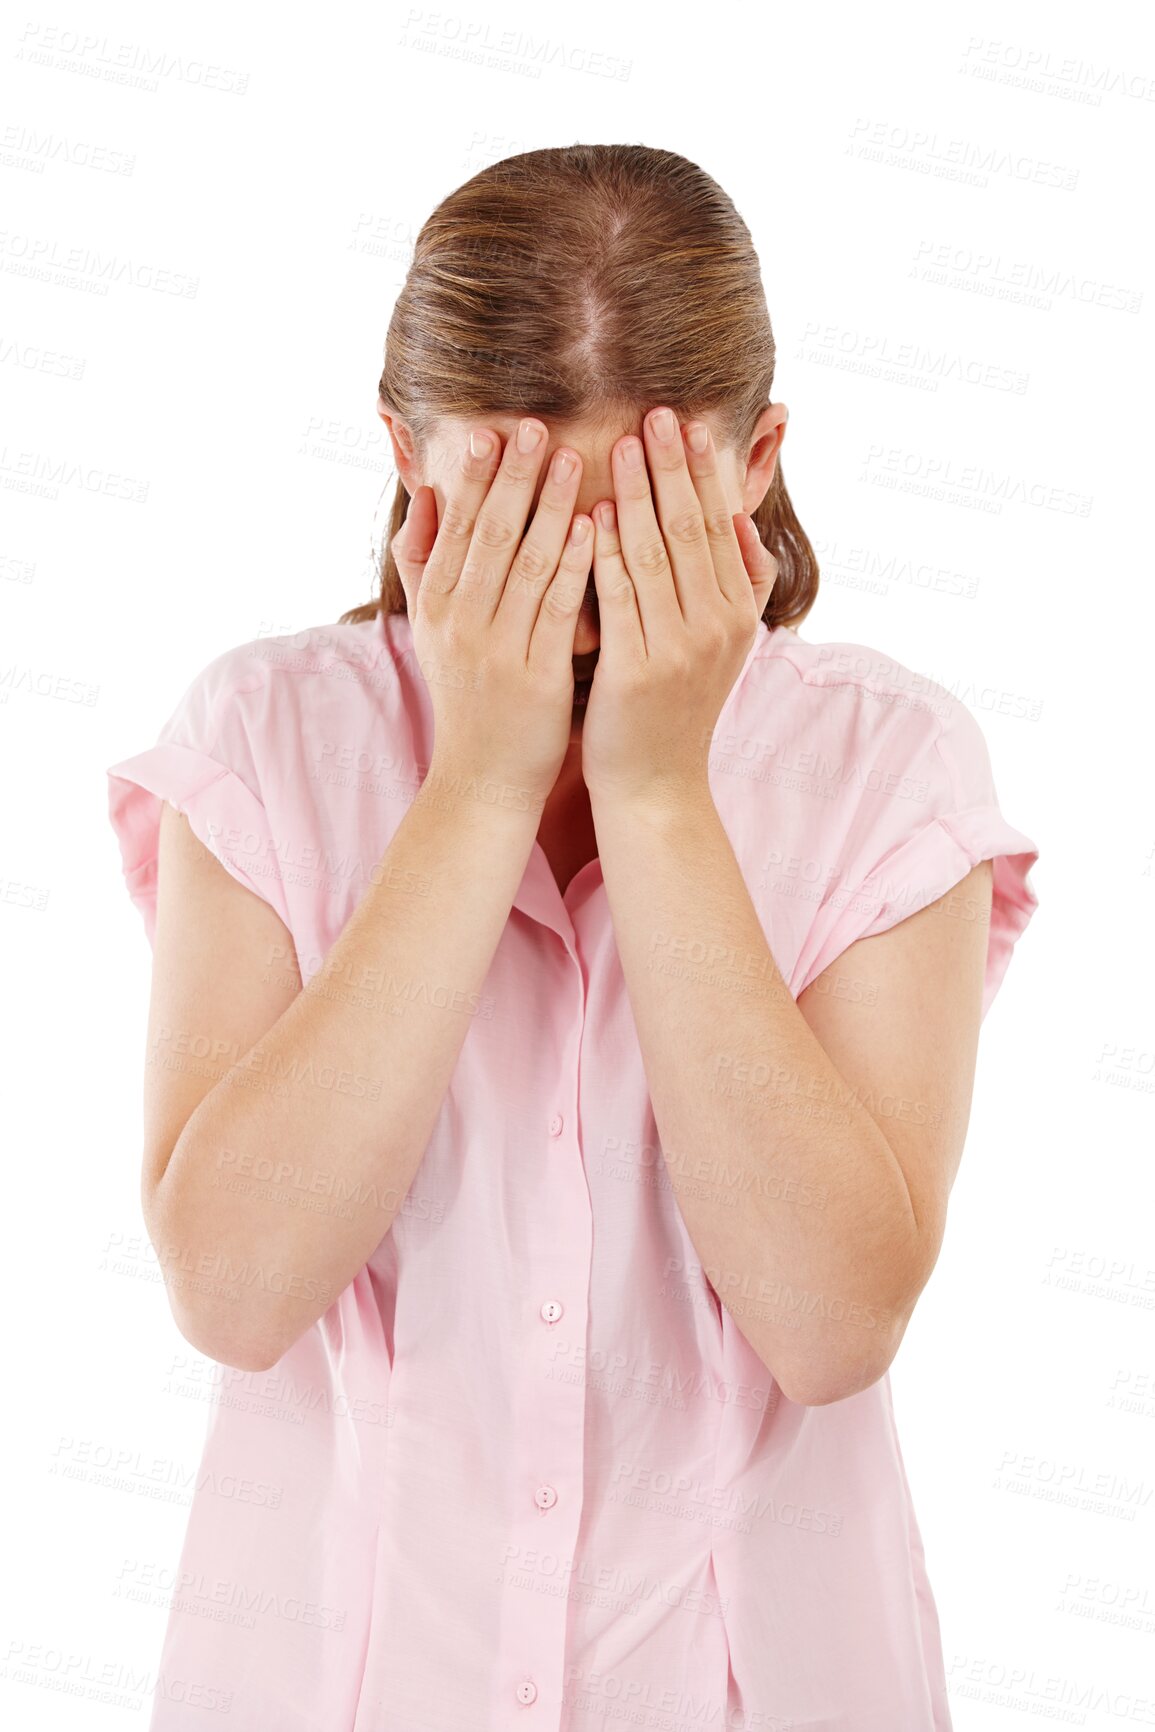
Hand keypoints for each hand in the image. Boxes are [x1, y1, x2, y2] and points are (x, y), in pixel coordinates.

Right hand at [390, 419, 593, 812]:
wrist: (482, 780)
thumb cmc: (469, 698)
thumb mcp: (432, 630)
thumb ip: (425, 562)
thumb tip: (427, 493)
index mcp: (435, 607)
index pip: (455, 528)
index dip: (475, 477)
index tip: (495, 429)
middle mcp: (458, 623)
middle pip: (487, 535)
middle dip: (513, 477)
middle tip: (538, 425)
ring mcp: (495, 650)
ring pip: (524, 565)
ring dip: (550, 508)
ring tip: (576, 458)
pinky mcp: (534, 677)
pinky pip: (556, 610)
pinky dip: (573, 565)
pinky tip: (594, 528)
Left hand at [580, 408, 778, 807]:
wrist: (655, 784)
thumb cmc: (676, 707)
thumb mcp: (724, 647)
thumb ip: (740, 585)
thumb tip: (744, 523)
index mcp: (738, 614)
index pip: (720, 526)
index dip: (703, 472)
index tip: (687, 422)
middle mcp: (717, 627)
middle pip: (691, 529)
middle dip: (672, 466)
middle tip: (654, 412)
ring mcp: (680, 649)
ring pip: (656, 554)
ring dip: (638, 493)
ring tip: (619, 443)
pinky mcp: (638, 670)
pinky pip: (620, 596)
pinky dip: (606, 550)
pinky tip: (593, 512)